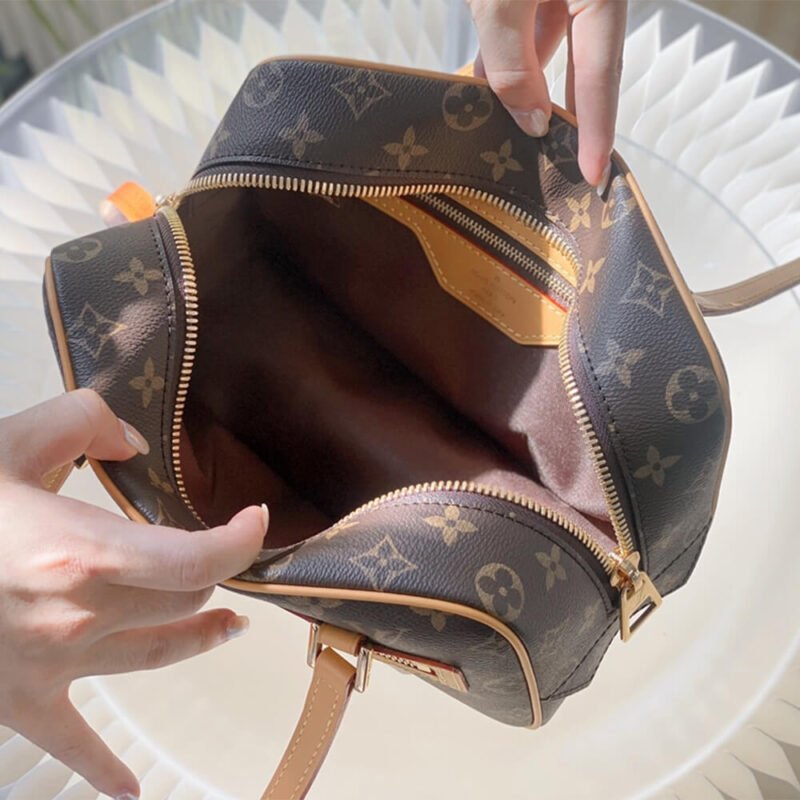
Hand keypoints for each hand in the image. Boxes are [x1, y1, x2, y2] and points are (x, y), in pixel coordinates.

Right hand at [0, 390, 267, 798]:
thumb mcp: (13, 439)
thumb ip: (87, 421)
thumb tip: (131, 440)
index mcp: (81, 553)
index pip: (196, 560)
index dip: (240, 540)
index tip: (256, 522)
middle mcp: (76, 616)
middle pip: (182, 602)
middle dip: (214, 576)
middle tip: (228, 560)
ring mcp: (50, 665)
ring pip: (156, 656)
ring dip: (200, 639)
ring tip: (226, 629)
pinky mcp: (18, 700)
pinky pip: (71, 745)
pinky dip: (104, 769)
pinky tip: (128, 792)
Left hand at [467, 0, 626, 190]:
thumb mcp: (501, 1)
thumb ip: (513, 62)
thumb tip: (531, 121)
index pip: (600, 74)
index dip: (596, 131)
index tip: (594, 176)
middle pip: (584, 66)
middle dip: (568, 117)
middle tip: (561, 168)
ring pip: (548, 47)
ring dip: (526, 89)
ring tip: (511, 135)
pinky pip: (525, 26)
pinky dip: (508, 57)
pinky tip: (486, 86)